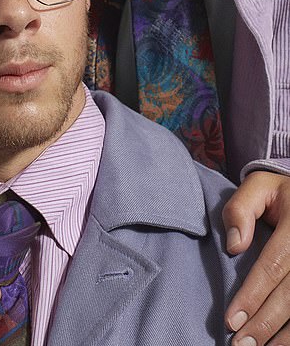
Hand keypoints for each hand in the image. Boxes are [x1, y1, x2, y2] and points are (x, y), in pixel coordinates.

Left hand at [224, 171, 289, 344]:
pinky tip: (283, 344)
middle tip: (241, 345)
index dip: (253, 294)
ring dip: (284, 334)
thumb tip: (234, 246)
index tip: (232, 319)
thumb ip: (240, 209)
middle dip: (265, 323)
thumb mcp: (258, 187)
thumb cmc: (280, 193)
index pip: (273, 265)